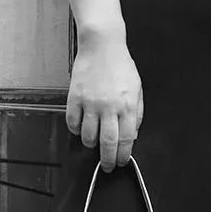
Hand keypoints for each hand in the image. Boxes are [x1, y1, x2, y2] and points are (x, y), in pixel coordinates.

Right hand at [66, 29, 143, 171]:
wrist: (102, 44)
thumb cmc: (120, 65)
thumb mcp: (137, 89)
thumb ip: (137, 113)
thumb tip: (132, 135)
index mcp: (127, 105)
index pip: (126, 139)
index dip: (123, 155)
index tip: (121, 162)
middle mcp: (109, 107)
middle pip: (108, 143)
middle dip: (108, 160)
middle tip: (107, 167)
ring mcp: (90, 103)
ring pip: (88, 136)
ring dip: (91, 145)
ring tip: (94, 144)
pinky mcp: (75, 98)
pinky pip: (73, 123)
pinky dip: (77, 130)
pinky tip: (81, 129)